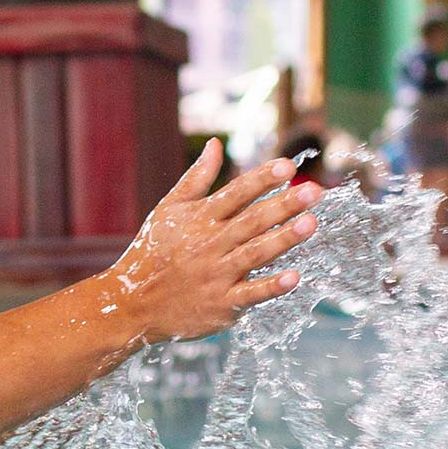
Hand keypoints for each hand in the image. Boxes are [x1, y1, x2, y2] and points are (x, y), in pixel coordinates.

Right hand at [105, 140, 320, 343]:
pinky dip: (271, 286)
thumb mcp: (169, 209)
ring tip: (311, 223)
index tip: (288, 165)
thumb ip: (197, 177)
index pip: (236, 193)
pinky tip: (294, 277)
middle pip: (252, 220)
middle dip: (284, 205)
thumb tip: (216, 144)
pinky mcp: (222, 304)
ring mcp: (217, 275)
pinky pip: (250, 293)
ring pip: (255, 253)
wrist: (133, 302)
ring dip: (284, 239)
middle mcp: (210, 243)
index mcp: (199, 218)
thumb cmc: (153, 252)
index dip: (262, 179)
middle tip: (315, 192)